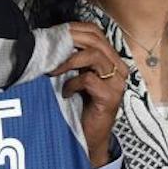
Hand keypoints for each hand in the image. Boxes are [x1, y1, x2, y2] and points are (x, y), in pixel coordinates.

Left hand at [51, 21, 128, 167]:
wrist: (89, 138)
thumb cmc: (80, 107)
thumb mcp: (76, 77)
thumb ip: (73, 60)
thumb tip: (54, 40)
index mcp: (111, 60)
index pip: (96, 33)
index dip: (74, 30)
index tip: (54, 37)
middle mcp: (118, 69)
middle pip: (96, 41)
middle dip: (69, 43)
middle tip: (50, 53)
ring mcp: (116, 83)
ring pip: (94, 56)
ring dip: (70, 61)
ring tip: (54, 71)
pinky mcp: (110, 97)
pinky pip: (89, 79)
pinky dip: (73, 83)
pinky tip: (66, 93)